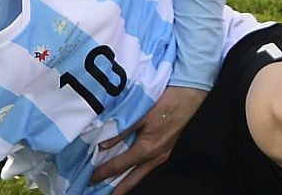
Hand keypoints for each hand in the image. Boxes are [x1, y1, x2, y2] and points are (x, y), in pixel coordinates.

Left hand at [90, 85, 207, 192]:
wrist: (190, 96)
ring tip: (114, 188)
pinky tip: (130, 171)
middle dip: (118, 190)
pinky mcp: (166, 150)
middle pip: (132, 180)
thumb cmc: (166, 103)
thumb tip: (103, 144)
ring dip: (126, 182)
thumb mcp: (140, 115)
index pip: (120, 166)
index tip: (91, 179)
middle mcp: (155, 157)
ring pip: (141, 175)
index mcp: (147, 149)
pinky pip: (148, 167)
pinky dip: (136, 172)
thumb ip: (121, 130)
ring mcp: (162, 155)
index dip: (104, 173)